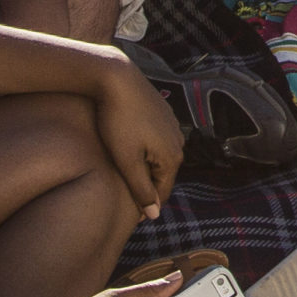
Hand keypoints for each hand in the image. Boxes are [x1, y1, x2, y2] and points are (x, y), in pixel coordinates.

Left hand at [89, 60, 183, 214]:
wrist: (117, 79)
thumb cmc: (118, 121)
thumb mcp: (127, 160)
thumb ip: (141, 189)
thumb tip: (154, 215)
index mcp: (172, 157)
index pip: (161, 193)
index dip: (145, 207)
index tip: (128, 217)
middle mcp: (178, 141)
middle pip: (162, 175)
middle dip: (146, 187)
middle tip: (125, 198)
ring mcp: (172, 125)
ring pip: (159, 157)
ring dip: (145, 168)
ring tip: (125, 174)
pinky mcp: (162, 113)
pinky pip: (156, 140)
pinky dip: (145, 150)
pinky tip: (128, 148)